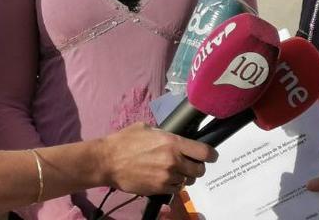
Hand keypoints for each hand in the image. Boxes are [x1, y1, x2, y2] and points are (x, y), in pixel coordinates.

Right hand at [98, 122, 217, 195]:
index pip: (205, 152)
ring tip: (172, 171)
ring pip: (187, 181)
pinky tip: (164, 178)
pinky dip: (173, 185)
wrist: (107, 161)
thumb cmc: (124, 141)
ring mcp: (167, 177)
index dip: (211, 155)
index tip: (211, 156)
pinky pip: (176, 190)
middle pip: (200, 170)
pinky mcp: (159, 189)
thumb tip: (176, 137)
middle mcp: (174, 160)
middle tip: (189, 164)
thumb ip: (165, 134)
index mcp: (173, 142)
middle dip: (197, 167)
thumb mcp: (146, 128)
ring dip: (183, 176)